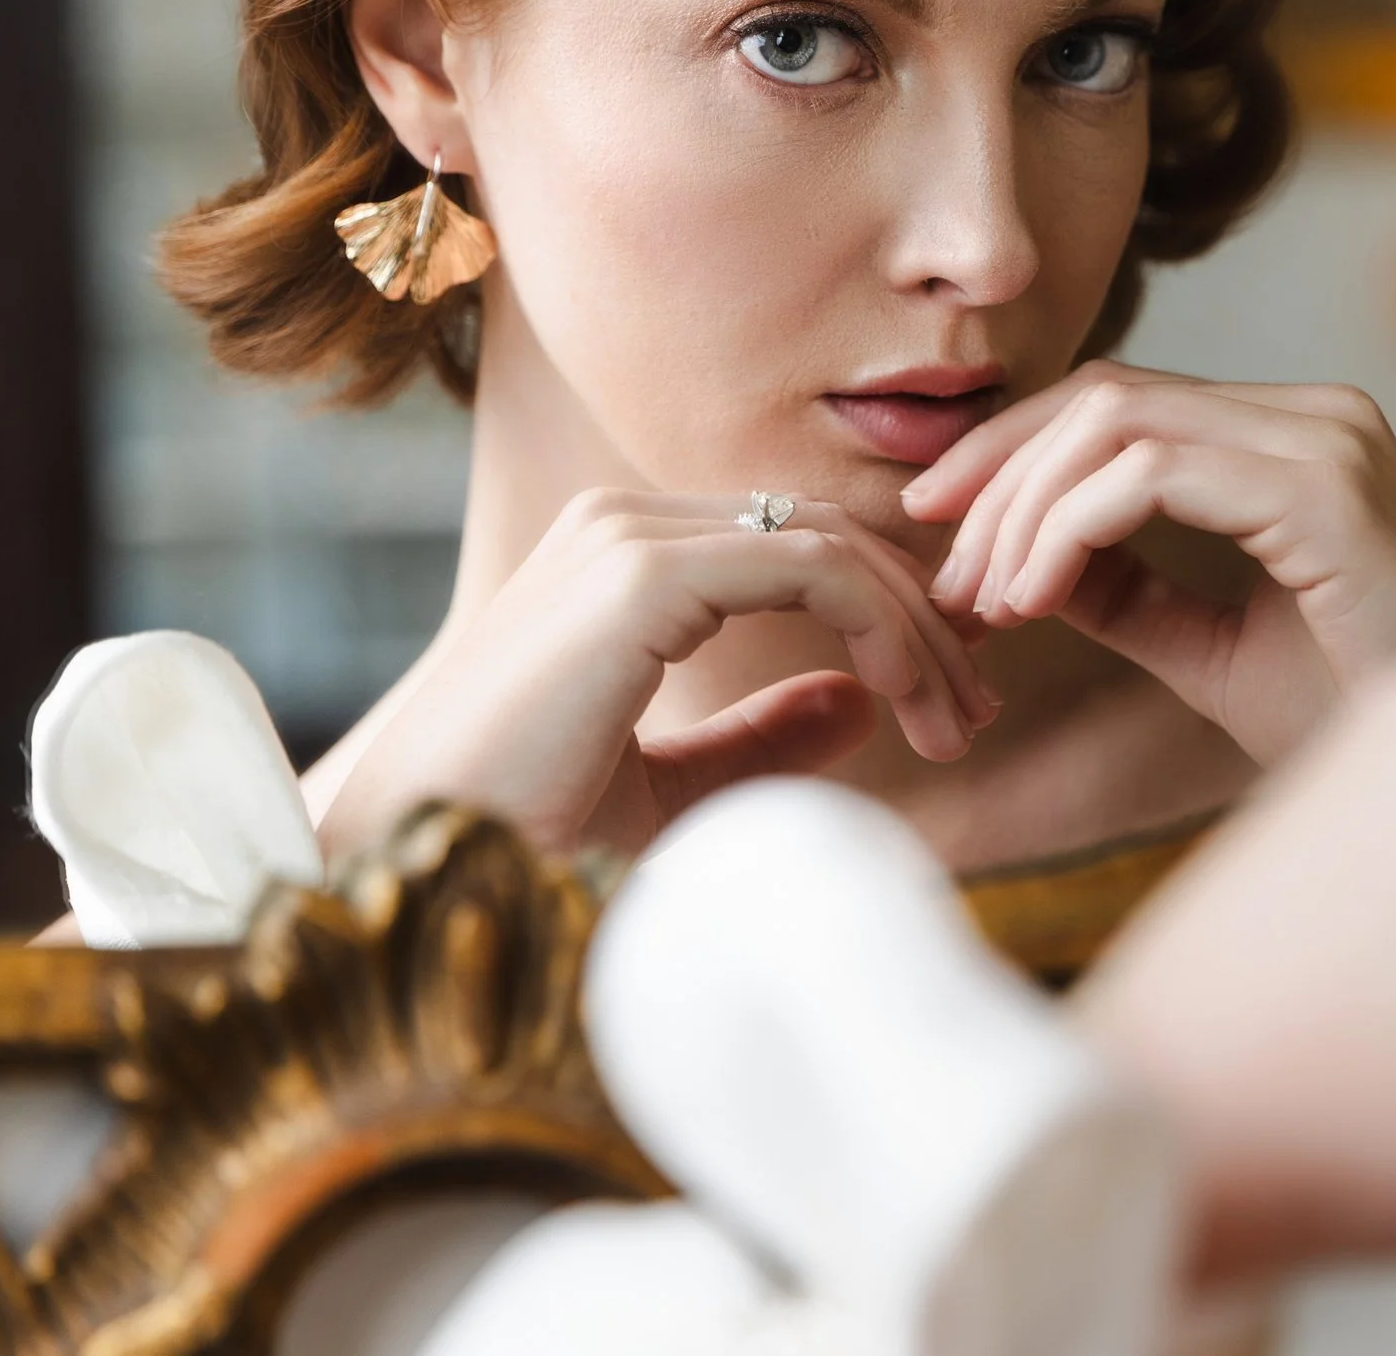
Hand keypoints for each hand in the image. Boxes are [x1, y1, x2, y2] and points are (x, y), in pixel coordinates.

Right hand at [318, 489, 994, 856]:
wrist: (416, 871)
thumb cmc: (524, 838)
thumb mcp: (672, 788)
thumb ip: (761, 736)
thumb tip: (863, 703)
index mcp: (626, 558)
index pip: (798, 544)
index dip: (891, 608)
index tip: (954, 695)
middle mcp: (627, 523)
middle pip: (829, 532)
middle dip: (921, 614)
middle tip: (979, 706)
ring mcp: (630, 538)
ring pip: (833, 544)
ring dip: (916, 628)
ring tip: (963, 719)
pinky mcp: (640, 576)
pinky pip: (812, 569)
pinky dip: (882, 626)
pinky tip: (914, 701)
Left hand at [903, 361, 1395, 761]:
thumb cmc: (1360, 716)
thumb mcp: (1211, 650)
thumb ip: (1125, 592)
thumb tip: (1019, 562)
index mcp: (1295, 438)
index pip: (1121, 402)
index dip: (1012, 453)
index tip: (938, 533)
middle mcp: (1315, 416)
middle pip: (1103, 395)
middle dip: (996, 477)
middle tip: (945, 582)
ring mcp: (1325, 440)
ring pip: (1112, 422)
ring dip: (1021, 512)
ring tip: (986, 606)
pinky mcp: (1326, 488)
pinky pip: (1148, 473)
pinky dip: (1067, 531)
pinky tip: (1033, 603)